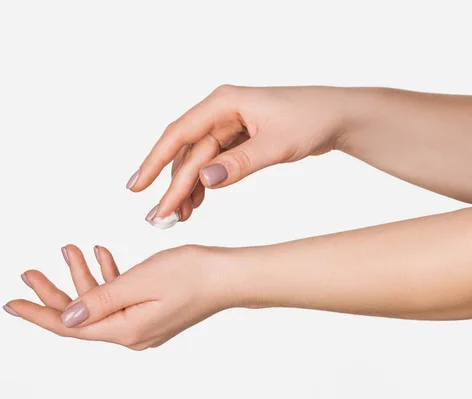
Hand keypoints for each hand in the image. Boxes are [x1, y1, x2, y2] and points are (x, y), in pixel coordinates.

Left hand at [4, 244, 233, 349]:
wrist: (227, 276)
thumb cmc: (190, 275)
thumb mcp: (138, 283)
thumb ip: (99, 301)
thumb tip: (65, 319)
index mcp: (124, 330)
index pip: (68, 327)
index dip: (37, 313)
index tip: (11, 302)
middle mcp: (130, 333)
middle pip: (79, 316)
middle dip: (53, 291)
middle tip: (30, 271)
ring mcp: (140, 323)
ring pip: (98, 302)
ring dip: (82, 276)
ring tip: (70, 248)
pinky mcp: (149, 310)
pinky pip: (117, 297)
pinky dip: (107, 277)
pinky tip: (102, 255)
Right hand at [127, 85, 350, 223]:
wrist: (338, 117)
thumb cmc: (311, 120)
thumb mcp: (277, 144)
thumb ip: (240, 163)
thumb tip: (204, 180)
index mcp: (224, 103)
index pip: (179, 134)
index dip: (154, 160)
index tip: (138, 187)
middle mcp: (221, 112)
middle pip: (186, 153)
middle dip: (171, 185)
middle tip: (157, 216)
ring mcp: (228, 127)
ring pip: (197, 161)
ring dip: (187, 189)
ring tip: (177, 217)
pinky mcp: (237, 140)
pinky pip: (212, 165)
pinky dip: (204, 185)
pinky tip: (196, 204)